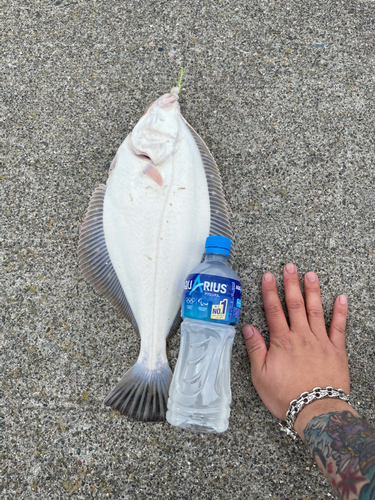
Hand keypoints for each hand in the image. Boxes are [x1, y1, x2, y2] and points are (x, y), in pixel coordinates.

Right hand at [242, 263, 350, 435]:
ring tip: (311, 274)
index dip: (270, 291)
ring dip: (313, 291)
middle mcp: (301, 336)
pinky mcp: (336, 350)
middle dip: (291, 284)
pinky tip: (341, 298)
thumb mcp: (260, 374)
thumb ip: (255, 348)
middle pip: (295, 304)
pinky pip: (339, 327)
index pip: (274, 310)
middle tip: (290, 267)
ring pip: (316, 310)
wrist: (316, 411)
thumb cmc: (285, 395)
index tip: (268, 276)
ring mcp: (320, 341)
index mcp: (281, 341)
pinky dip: (340, 312)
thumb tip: (248, 328)